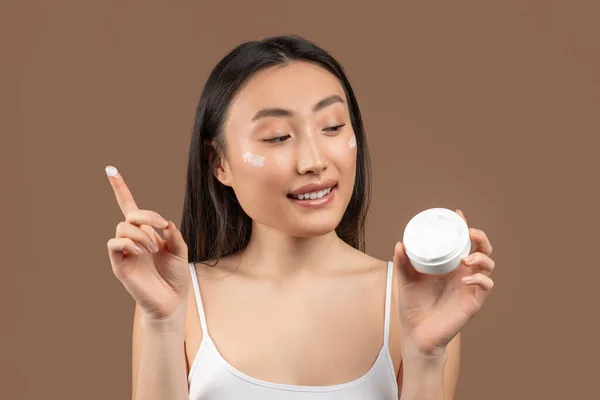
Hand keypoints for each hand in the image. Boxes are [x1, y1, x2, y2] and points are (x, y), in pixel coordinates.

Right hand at [105, 166, 188, 320]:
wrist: (171, 301)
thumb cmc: (176, 276)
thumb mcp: (181, 250)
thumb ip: (174, 234)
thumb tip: (163, 222)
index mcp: (147, 232)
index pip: (130, 207)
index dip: (120, 189)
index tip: (110, 169)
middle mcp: (133, 239)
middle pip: (130, 215)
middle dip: (146, 216)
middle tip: (161, 229)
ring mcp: (125, 251)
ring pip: (122, 228)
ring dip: (141, 234)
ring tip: (153, 248)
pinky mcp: (119, 264)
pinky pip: (114, 244)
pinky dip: (128, 243)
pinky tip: (141, 252)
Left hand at [393, 209, 494, 355]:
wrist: (416, 333)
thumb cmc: (412, 305)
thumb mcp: (405, 279)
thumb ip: (402, 263)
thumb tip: (399, 244)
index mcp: (448, 265)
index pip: (461, 242)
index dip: (463, 227)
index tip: (458, 214)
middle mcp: (462, 273)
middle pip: (482, 249)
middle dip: (481, 238)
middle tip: (470, 233)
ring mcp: (469, 287)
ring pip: (488, 265)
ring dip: (482, 257)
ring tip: (466, 258)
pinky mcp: (473, 301)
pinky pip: (485, 286)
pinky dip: (480, 280)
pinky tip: (466, 279)